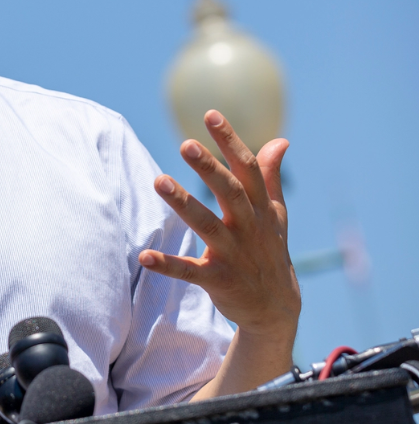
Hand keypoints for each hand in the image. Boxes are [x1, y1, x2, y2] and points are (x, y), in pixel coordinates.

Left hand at [138, 110, 300, 395]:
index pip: (247, 169)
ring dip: (182, 203)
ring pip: (207, 225)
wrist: (276, 308)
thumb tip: (280, 140)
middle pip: (230, 192)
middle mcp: (249, 227)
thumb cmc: (270, 251)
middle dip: (209, 168)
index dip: (230, 142)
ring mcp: (234, 254)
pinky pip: (189, 272)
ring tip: (158, 180)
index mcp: (261, 209)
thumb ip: (270, 177)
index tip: (210, 115)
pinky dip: (167, 265)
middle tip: (185, 144)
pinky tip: (143, 255)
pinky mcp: (218, 280)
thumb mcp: (275, 214)